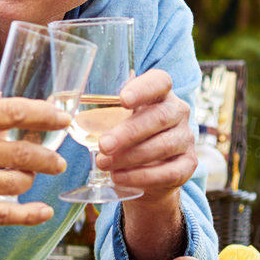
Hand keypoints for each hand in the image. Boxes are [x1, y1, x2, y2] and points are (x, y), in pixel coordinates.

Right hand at [0, 98, 70, 229]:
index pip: (11, 111)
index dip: (44, 114)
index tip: (62, 117)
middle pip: (21, 151)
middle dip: (47, 154)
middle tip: (56, 156)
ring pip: (15, 182)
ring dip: (32, 179)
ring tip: (33, 176)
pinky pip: (1, 214)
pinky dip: (28, 214)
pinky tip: (42, 211)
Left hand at [94, 70, 198, 197]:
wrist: (147, 172)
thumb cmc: (127, 136)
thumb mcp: (116, 119)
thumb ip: (102, 111)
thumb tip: (70, 112)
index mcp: (161, 94)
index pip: (160, 82)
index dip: (143, 89)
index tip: (122, 99)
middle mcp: (178, 112)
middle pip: (159, 117)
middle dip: (128, 132)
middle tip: (103, 145)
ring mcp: (186, 138)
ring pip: (163, 146)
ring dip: (130, 157)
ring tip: (103, 164)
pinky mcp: (189, 165)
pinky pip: (168, 172)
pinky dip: (141, 176)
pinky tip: (119, 178)